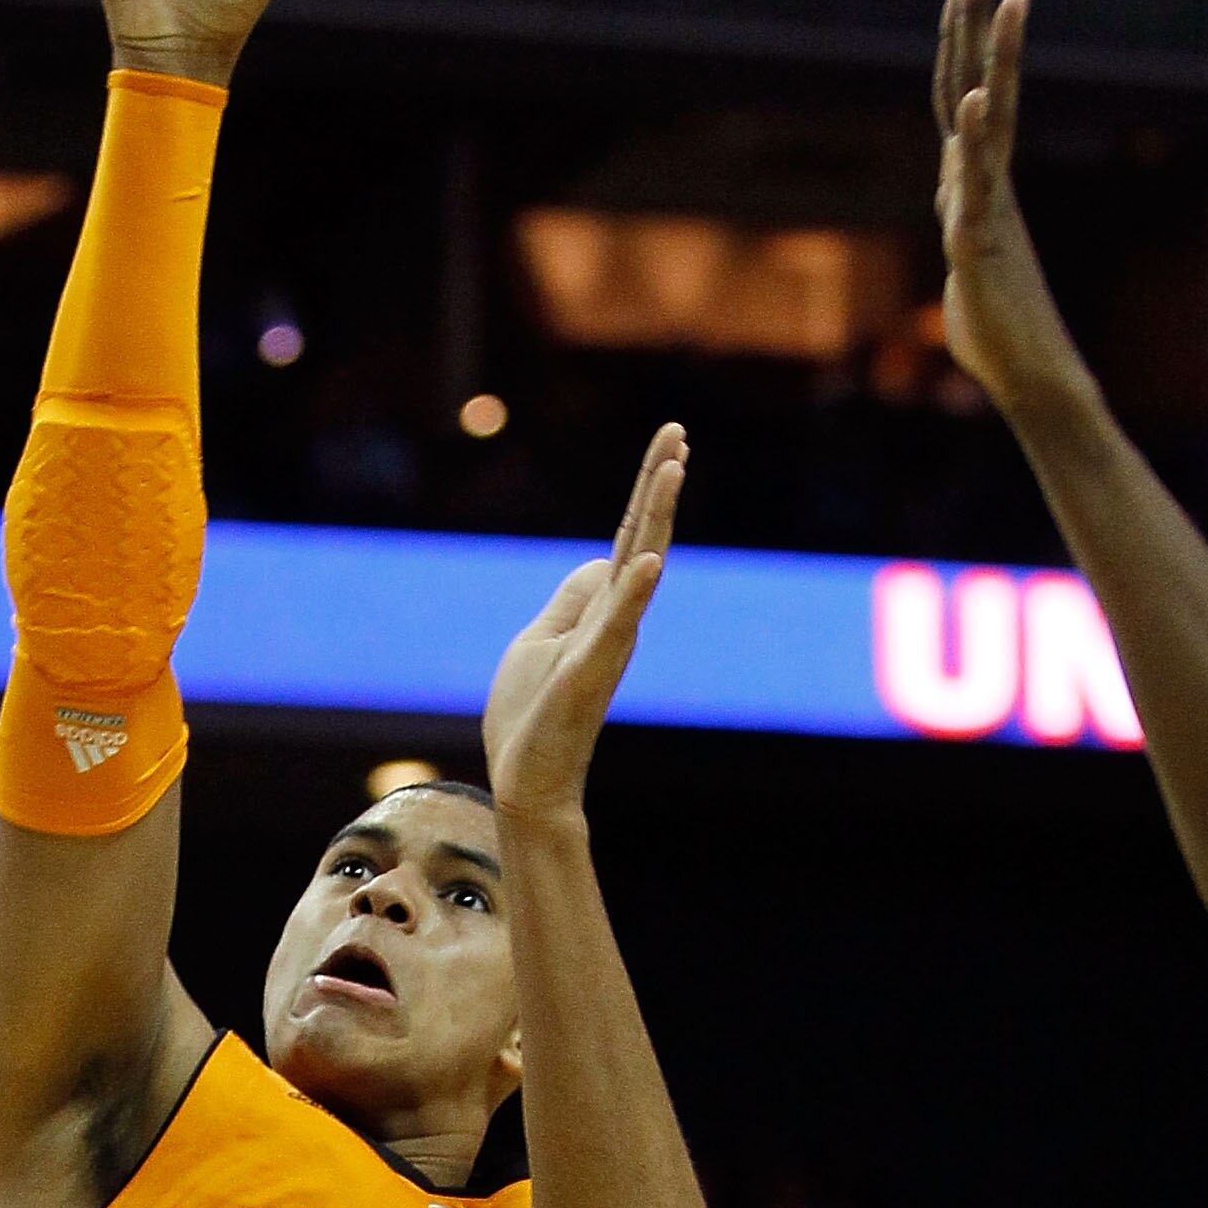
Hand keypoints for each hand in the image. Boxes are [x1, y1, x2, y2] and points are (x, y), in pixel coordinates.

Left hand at [483, 427, 684, 822]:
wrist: (528, 777)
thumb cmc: (531, 714)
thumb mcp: (542, 638)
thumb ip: (572, 599)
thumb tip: (602, 561)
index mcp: (602, 608)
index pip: (631, 535)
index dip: (648, 489)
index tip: (672, 440)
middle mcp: (616, 617)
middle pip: (643, 536)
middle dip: (659, 483)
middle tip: (678, 431)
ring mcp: (608, 641)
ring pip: (640, 567)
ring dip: (656, 517)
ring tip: (674, 469)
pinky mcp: (592, 668)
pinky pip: (619, 623)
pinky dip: (637, 591)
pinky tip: (653, 560)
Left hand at [933, 0, 1098, 421]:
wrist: (1031, 377)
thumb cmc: (999, 332)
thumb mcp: (966, 260)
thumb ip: (960, 219)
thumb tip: (955, 194)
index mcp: (981, 185)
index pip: (969, 97)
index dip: (968, 42)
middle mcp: (989, 183)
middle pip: (983, 84)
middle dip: (982, 18)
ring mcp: (989, 206)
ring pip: (990, 118)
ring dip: (996, 55)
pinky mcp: (983, 241)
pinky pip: (980, 182)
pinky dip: (977, 141)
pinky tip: (979, 100)